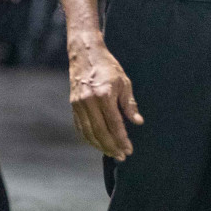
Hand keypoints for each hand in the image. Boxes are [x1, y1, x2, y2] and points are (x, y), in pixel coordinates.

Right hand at [68, 36, 143, 159]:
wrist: (85, 53)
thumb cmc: (108, 67)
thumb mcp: (124, 82)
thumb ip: (129, 104)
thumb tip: (137, 122)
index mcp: (103, 94)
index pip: (114, 124)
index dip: (122, 139)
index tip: (129, 150)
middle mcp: (88, 101)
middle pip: (100, 131)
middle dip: (111, 146)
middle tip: (121, 156)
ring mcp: (78, 103)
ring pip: (88, 131)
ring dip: (100, 145)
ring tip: (110, 152)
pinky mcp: (73, 104)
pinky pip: (80, 126)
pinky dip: (88, 137)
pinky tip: (96, 143)